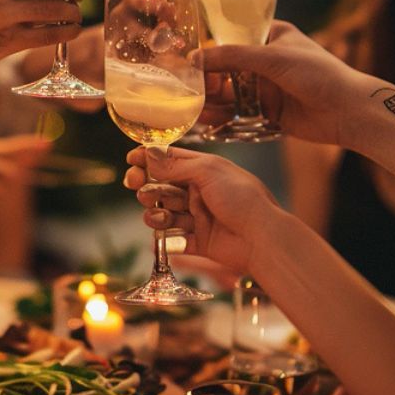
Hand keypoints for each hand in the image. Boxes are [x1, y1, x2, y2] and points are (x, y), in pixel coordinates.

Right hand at [121, 147, 287, 278]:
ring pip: (165, 212)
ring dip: (155, 211)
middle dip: (147, 185)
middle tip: (135, 185)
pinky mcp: (199, 241)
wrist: (262, 237)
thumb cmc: (242, 198)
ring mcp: (199, 217)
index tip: (132, 159)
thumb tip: (148, 153)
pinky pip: (174, 239)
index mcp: (204, 170)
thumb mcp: (208, 172)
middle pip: (163, 187)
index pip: (171, 160)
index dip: (150, 158)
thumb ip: (175, 165)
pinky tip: (162, 233)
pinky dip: (164, 237)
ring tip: (155, 213)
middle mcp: (200, 192)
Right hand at [199, 21, 371, 147]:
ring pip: (229, 92)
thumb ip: (232, 57)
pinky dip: (222, 116)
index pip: (230, 37)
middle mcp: (266, 60)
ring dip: (211, 100)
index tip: (185, 60)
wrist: (349, 113)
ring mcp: (267, 86)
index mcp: (270, 36)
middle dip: (207, 80)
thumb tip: (194, 58)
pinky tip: (207, 120)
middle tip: (188, 90)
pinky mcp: (268, 111)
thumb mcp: (273, 58)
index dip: (207, 48)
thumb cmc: (318, 75)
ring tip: (194, 108)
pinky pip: (238, 112)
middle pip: (225, 68)